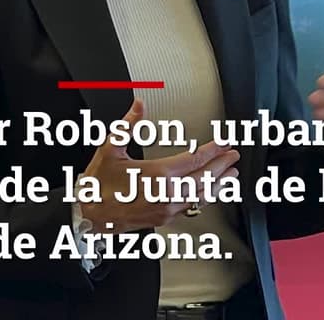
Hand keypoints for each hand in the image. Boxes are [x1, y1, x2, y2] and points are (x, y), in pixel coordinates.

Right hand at [78, 99, 239, 232]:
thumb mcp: (110, 148)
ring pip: (201, 196)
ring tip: (231, 176)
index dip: (213, 149)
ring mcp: (167, 208)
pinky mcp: (164, 218)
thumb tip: (138, 105)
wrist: (89, 215)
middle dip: (222, 166)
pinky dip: (205, 198)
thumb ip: (128, 125)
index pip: (195, 159)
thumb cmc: (98, 185)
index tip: (224, 142)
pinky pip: (191, 208)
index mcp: (157, 174)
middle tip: (234, 156)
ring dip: (219, 184)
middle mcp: (166, 194)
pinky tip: (209, 193)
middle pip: (204, 178)